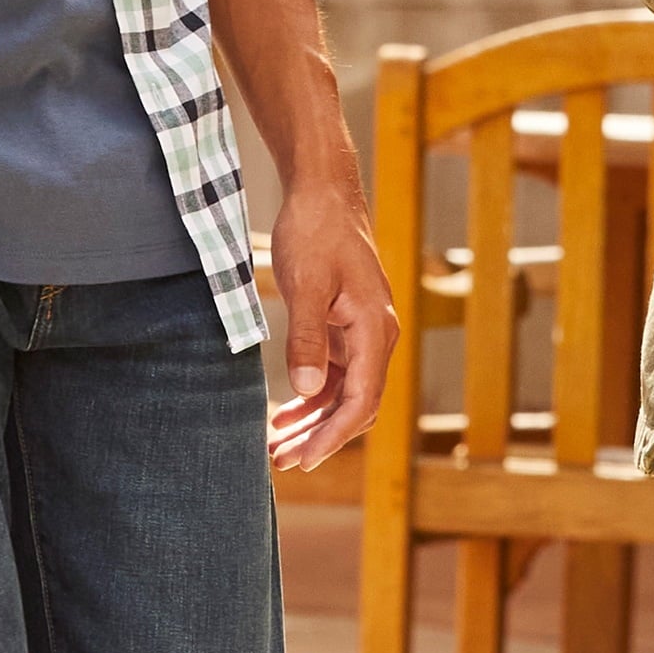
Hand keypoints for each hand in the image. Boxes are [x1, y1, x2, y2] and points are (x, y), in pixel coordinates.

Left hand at [263, 175, 397, 475]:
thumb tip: (307, 390)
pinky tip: (284, 412)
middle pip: (355, 404)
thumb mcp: (307, 284)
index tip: (303, 458)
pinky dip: (311, 396)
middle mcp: (376, 334)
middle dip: (320, 437)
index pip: (362, 399)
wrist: (323, 191)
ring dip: (313, 421)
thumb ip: (307, 338)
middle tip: (281, 462)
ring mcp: (362, 331)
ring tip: (277, 446)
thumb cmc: (317, 230)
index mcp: (375, 327)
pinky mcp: (346, 325)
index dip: (333, 435)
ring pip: (344, 393)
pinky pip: (335, 374)